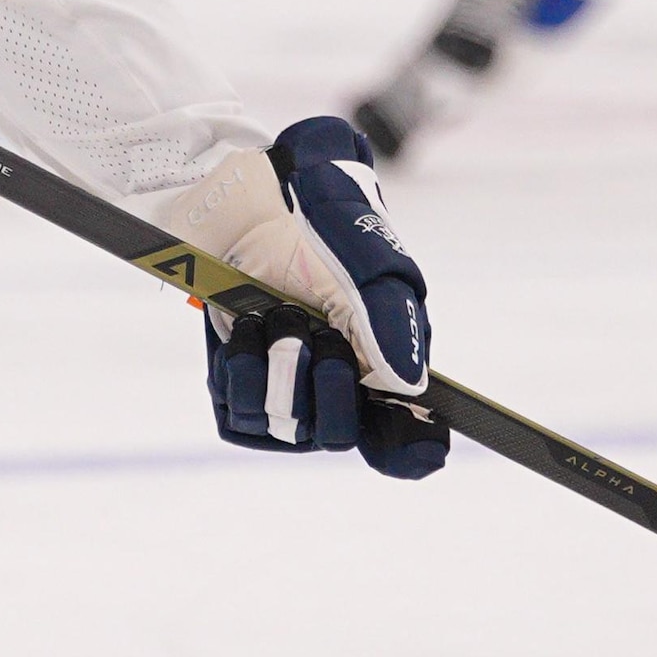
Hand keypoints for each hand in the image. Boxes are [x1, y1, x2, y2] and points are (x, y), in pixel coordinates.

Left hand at [175, 116, 442, 478]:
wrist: (257, 206)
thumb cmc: (329, 230)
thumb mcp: (376, 266)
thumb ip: (396, 324)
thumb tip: (409, 386)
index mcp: (387, 371)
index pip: (407, 443)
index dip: (411, 450)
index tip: (417, 442)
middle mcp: (340, 394)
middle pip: (338, 436)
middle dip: (327, 383)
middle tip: (320, 334)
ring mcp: (288, 397)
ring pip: (285, 425)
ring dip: (279, 362)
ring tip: (279, 314)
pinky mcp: (239, 392)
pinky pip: (239, 411)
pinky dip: (243, 365)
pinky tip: (250, 327)